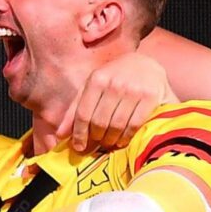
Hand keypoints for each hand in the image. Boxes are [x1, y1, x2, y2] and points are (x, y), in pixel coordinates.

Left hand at [57, 49, 174, 153]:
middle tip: (98, 145)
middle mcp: (114, 84)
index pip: (83, 113)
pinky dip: (126, 137)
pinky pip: (134, 124)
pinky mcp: (150, 97)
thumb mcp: (92, 86)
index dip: (79, 134)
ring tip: (109, 144)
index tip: (78, 147)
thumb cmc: (115, 77)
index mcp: (96, 80)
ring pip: (117, 125)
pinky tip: (122, 141)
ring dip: (111, 140)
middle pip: (99, 122)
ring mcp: (133, 90)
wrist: (147, 64)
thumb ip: (75, 109)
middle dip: (96, 138)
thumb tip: (60, 135)